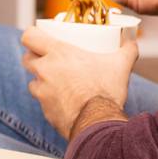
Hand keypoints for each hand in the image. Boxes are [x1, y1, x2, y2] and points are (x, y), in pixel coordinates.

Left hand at [21, 28, 137, 136]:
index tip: (39, 38)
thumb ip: (127, 50)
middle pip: (27, 58)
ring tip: (59, 83)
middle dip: (35, 58)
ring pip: (33, 82)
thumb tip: (131, 43)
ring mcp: (42, 92)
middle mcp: (45, 71)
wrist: (99, 122)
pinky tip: (65, 102)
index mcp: (58, 54)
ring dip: (42, 81)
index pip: (29, 37)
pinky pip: (42, 103)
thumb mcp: (120, 65)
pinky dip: (51, 101)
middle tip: (49, 60)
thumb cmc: (105, 91)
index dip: (32, 36)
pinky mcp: (45, 111)